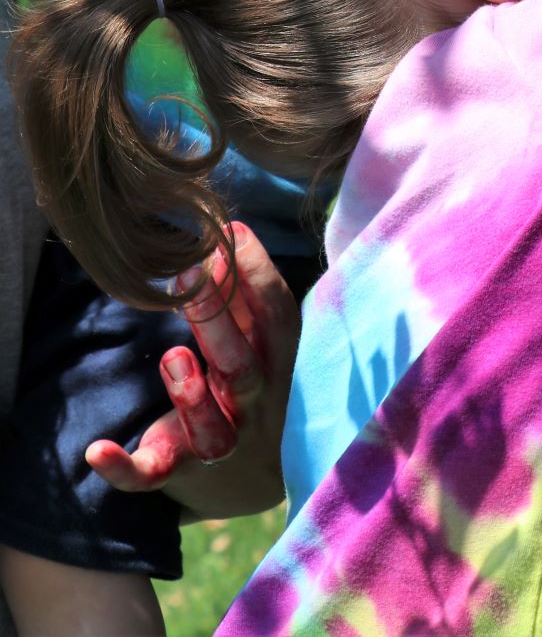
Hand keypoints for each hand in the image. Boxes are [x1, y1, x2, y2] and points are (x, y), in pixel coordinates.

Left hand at [84, 222, 300, 516]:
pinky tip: (96, 450)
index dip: (257, 276)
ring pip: (211, 430)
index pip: (277, 317)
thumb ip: (246, 296)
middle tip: (192, 270)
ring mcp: (220, 443)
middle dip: (219, 321)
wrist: (250, 480)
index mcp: (277, 364)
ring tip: (172, 356)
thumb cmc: (252, 385)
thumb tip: (230, 229)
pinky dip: (123, 466)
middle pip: (242, 368)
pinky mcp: (178, 469)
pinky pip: (151, 474)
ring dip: (192, 397)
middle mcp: (254, 405)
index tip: (229, 233)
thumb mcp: (259, 342)